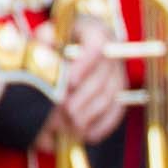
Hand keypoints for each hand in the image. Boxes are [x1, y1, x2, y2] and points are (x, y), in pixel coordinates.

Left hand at [38, 18, 123, 146]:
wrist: (78, 38)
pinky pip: (118, 110)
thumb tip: (46, 55)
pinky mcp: (121, 90)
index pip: (97, 47)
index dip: (85, 65)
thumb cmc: (61, 36)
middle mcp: (114, 51)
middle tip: (63, 113)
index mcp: (97, 31)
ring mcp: (120, 72)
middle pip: (103, 78)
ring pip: (110, 96)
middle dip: (83, 98)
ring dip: (90, 114)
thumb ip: (46, 41)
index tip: (70, 81)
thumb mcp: (51, 32)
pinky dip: (104, 124)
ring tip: (71, 127)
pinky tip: (89, 135)